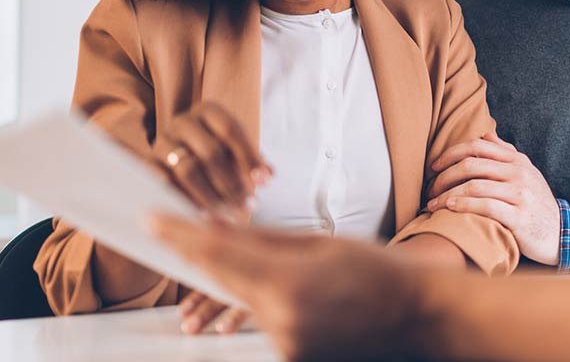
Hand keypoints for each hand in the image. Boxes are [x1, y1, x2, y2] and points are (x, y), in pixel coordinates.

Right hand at [151, 101, 271, 215]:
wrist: (178, 156)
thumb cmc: (217, 153)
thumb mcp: (237, 152)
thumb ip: (254, 163)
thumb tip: (267, 177)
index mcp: (209, 111)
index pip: (231, 131)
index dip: (248, 158)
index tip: (263, 184)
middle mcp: (182, 122)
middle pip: (210, 152)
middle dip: (232, 183)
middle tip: (248, 206)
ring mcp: (162, 142)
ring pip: (188, 170)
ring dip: (212, 196)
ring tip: (230, 214)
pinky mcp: (148, 163)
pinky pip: (166, 184)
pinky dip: (187, 201)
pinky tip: (204, 215)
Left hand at [151, 216, 425, 360]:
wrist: (417, 316)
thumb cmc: (377, 270)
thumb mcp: (320, 244)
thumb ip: (262, 239)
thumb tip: (213, 225)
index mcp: (288, 282)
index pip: (218, 255)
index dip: (181, 236)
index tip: (152, 220)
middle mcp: (280, 319)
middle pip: (223, 281)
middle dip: (200, 257)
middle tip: (172, 231)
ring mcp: (285, 344)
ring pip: (245, 303)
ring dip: (242, 284)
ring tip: (266, 272)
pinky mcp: (290, 357)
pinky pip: (264, 323)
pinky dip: (266, 305)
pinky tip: (295, 296)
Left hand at [426, 132, 560, 265]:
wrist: (562, 233)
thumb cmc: (536, 203)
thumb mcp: (526, 173)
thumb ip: (506, 153)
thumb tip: (486, 135)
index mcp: (517, 160)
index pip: (478, 146)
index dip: (450, 154)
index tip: (433, 166)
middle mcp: (519, 173)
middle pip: (472, 164)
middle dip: (444, 176)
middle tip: (429, 188)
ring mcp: (520, 194)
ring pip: (475, 185)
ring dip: (447, 194)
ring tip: (433, 203)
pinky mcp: (520, 216)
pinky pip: (486, 206)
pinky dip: (464, 206)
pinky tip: (450, 209)